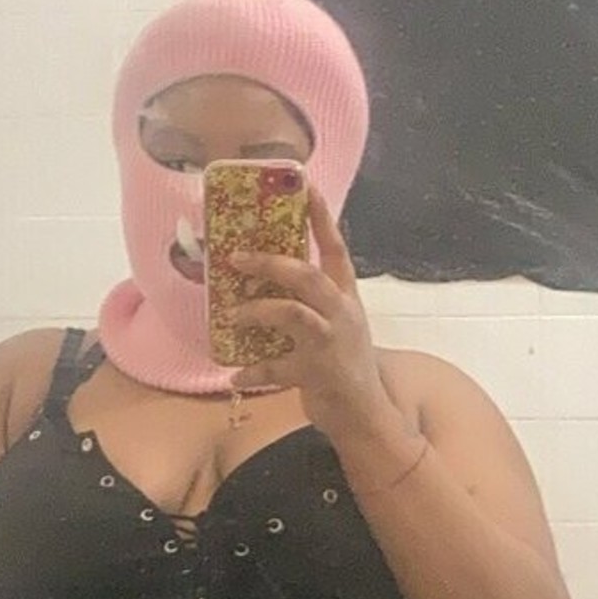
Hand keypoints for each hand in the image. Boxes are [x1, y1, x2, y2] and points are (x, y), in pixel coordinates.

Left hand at [228, 183, 385, 434]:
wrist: (365, 412)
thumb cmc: (344, 362)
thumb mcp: (335, 323)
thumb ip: (310, 300)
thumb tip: (262, 278)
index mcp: (346, 295)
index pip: (335, 248)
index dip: (321, 217)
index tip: (306, 186)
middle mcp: (341, 313)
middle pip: (306, 276)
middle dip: (270, 264)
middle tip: (236, 258)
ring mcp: (330, 342)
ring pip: (292, 314)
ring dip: (258, 311)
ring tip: (232, 314)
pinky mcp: (317, 373)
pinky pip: (276, 368)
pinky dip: (253, 370)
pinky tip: (235, 374)